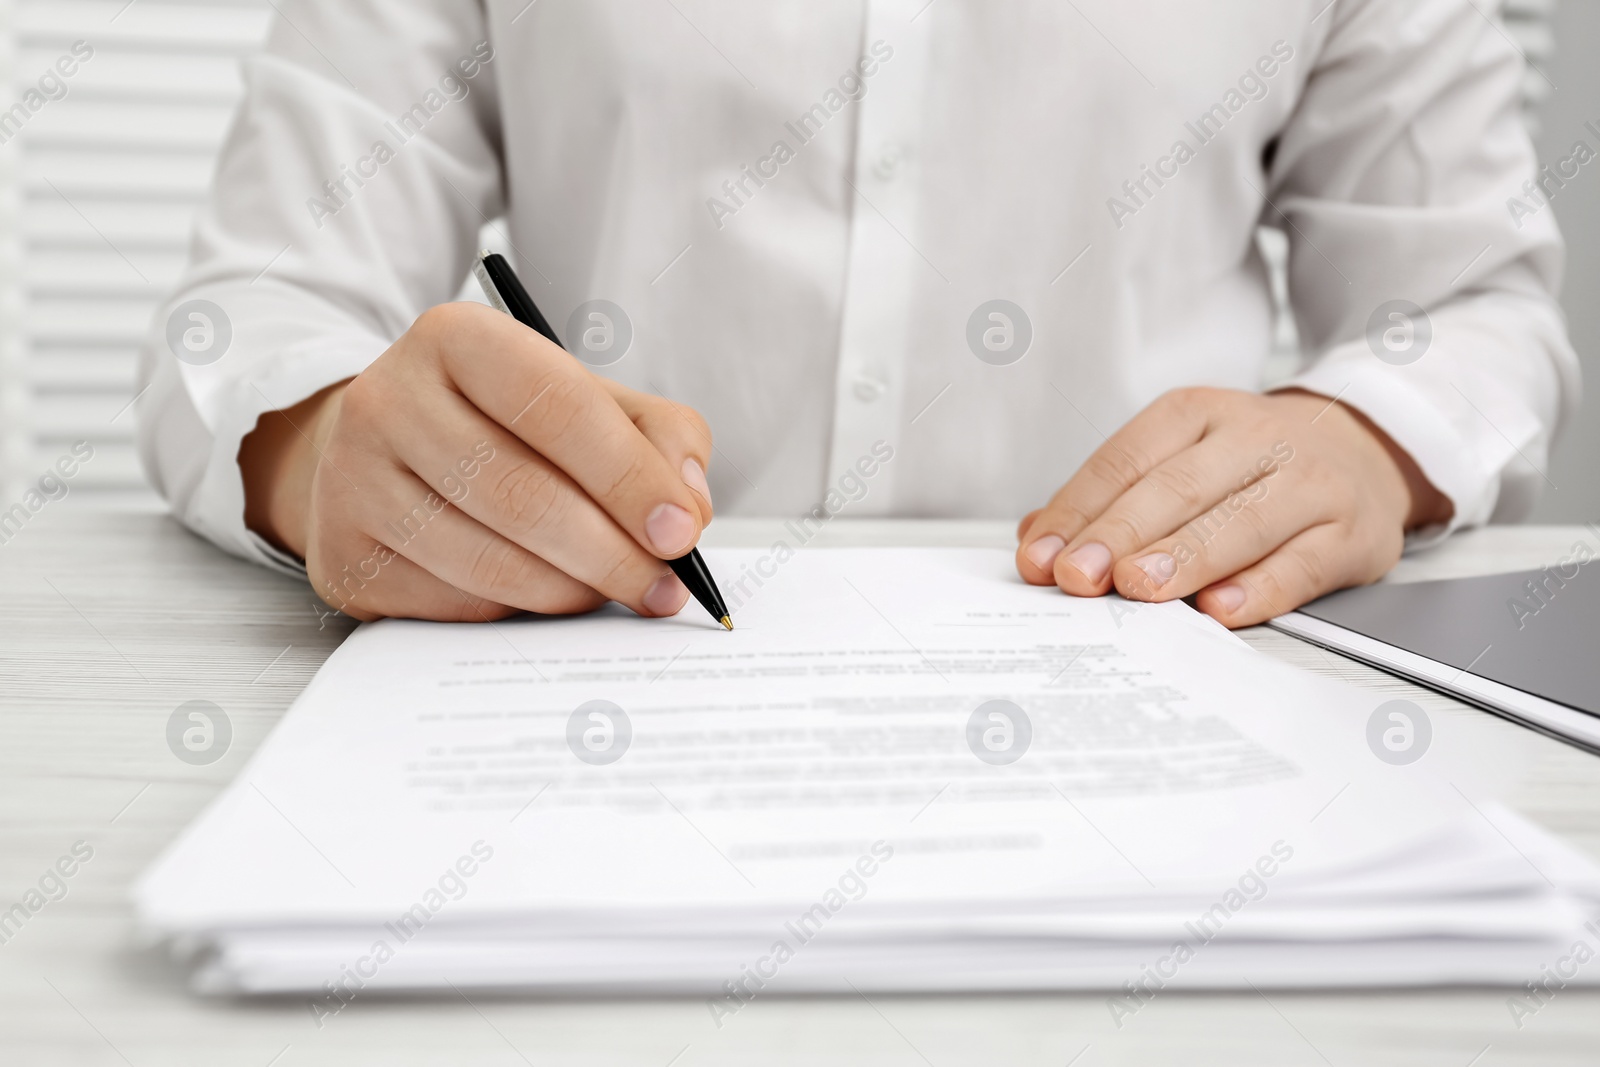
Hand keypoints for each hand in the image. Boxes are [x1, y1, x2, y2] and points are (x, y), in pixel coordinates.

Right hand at [240, 302, 714, 621]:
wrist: (389, 450)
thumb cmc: (508, 425)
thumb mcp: (590, 400)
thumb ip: (659, 438)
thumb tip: (688, 509)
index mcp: (457, 338)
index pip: (557, 407)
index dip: (629, 477)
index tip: (681, 531)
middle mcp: (388, 400)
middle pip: (520, 494)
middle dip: (611, 553)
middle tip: (664, 587)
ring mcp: (352, 481)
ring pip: (487, 561)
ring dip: (572, 590)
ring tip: (618, 591)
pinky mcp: (343, 556)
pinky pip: (454, 604)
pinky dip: (518, 611)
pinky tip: (546, 593)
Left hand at [1014, 387, 1451, 626]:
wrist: (1363, 453)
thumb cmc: (1248, 465)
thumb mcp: (1177, 457)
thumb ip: (1109, 499)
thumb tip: (1038, 541)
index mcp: (1196, 412)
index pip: (1125, 462)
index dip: (1078, 512)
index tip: (1040, 558)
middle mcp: (1255, 437)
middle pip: (1177, 488)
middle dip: (1120, 535)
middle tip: (1078, 576)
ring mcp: (1309, 484)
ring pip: (1240, 522)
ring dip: (1183, 558)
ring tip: (1138, 589)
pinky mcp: (1352, 534)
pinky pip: (1302, 564)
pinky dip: (1260, 589)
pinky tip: (1220, 607)